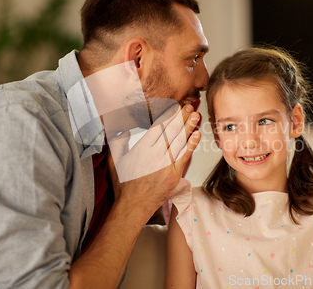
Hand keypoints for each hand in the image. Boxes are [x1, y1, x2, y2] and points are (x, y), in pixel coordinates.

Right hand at [106, 104, 200, 218]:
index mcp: (141, 148)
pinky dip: (192, 144)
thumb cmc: (123, 185)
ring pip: (180, 141)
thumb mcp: (114, 160)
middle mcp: (155, 154)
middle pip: (171, 130)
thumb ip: (117, 142)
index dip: (168, 115)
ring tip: (196, 115)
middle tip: (190, 105)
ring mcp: (166, 164)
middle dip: (181, 116)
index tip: (174, 106)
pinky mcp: (174, 175)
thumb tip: (122, 129)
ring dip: (189, 126)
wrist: (132, 206)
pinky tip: (197, 134)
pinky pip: (185, 156)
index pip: (158, 126)